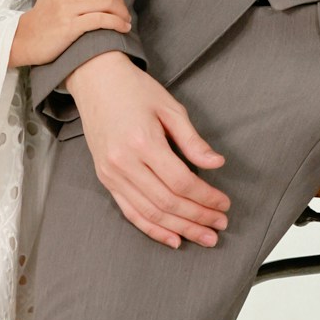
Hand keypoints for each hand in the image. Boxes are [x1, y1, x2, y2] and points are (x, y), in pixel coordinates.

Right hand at [10, 0, 131, 68]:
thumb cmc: (45, 9)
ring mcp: (67, 8)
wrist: (27, 37)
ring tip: (125, 21)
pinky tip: (123, 28)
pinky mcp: (70, 26)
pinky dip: (117, 24)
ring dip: (122, 14)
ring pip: (107, 4)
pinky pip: (101, 20)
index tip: (121, 0)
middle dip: (122, 3)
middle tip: (125, 12)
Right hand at [70, 50, 230, 249]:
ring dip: (180, 228)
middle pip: (167, 201)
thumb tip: (217, 163)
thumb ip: (192, 140)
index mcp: (143, 142)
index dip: (205, 196)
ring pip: (150, 212)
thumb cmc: (135, 90)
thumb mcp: (170, 108)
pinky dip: (152, 229)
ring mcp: (112, 174)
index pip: (180, 181)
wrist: (96, 81)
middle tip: (220, 225)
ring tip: (204, 237)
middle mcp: (124, 162)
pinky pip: (130, 212)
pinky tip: (173, 238)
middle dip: (197, 217)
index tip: (224, 203)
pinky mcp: (106, 180)